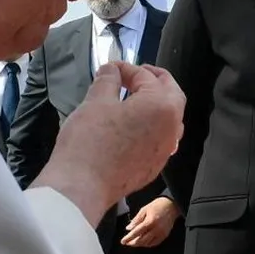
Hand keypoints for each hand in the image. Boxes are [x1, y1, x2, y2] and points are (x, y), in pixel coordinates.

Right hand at [32, 63, 183, 225]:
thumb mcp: (96, 101)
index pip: (146, 77)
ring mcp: (165, 149)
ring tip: (136, 97)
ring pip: (169, 118)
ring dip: (157, 103)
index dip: (127, 68)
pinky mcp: (155, 166)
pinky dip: (152, 125)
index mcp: (161, 106)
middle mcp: (171, 128)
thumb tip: (112, 70)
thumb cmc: (90, 141)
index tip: (111, 67)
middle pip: (170, 94)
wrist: (83, 186)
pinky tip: (135, 124)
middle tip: (137, 73)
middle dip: (154, 80)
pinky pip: (161, 139)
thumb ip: (108, 80)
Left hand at [121, 196, 179, 247]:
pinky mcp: (165, 235)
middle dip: (133, 243)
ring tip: (133, 242)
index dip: (129, 238)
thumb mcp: (144, 209)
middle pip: (142, 240)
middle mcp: (156, 229)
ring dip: (139, 244)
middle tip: (127, 243)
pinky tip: (143, 242)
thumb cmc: (157, 206)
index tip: (123, 241)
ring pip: (148, 243)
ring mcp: (161, 233)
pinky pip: (154, 243)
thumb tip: (128, 228)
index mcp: (150, 221)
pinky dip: (147, 244)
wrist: (172, 205)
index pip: (137, 232)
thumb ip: (136, 220)